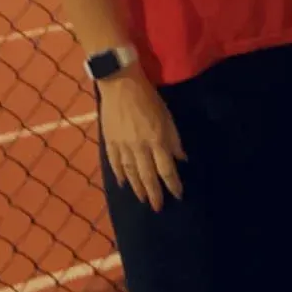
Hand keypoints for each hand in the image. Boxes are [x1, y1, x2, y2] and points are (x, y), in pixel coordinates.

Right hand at [98, 68, 186, 210]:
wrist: (120, 84)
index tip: (177, 195)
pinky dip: (119, 174)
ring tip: (142, 199)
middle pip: (148, 176)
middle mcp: (140, 147)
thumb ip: (173, 139)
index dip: (172, 185)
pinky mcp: (110, 141)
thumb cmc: (148, 98)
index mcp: (156, 140)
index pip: (166, 170)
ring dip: (137, 188)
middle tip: (157, 207)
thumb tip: (181, 159)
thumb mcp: (167, 116)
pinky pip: (115, 162)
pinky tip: (123, 183)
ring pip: (131, 173)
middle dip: (154, 194)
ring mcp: (123, 145)